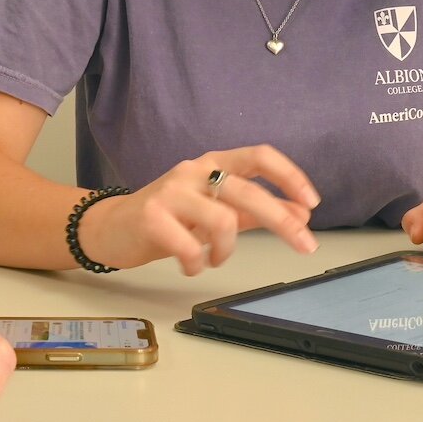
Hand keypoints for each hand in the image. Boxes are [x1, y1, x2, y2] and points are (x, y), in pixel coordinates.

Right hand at [79, 146, 319, 274]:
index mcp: (214, 164)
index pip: (259, 156)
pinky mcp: (151, 216)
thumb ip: (256, 211)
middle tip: (304, 245)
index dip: (290, 176)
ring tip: (216, 258)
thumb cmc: (169, 217)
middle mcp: (194, 171)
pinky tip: (192, 265)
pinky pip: (188, 246)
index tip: (311, 203)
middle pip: (247, 190)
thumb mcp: (216, 209)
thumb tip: (301, 213)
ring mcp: (171, 192)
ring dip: (227, 249)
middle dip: (282, 221)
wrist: (112, 227)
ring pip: (221, 219)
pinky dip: (197, 263)